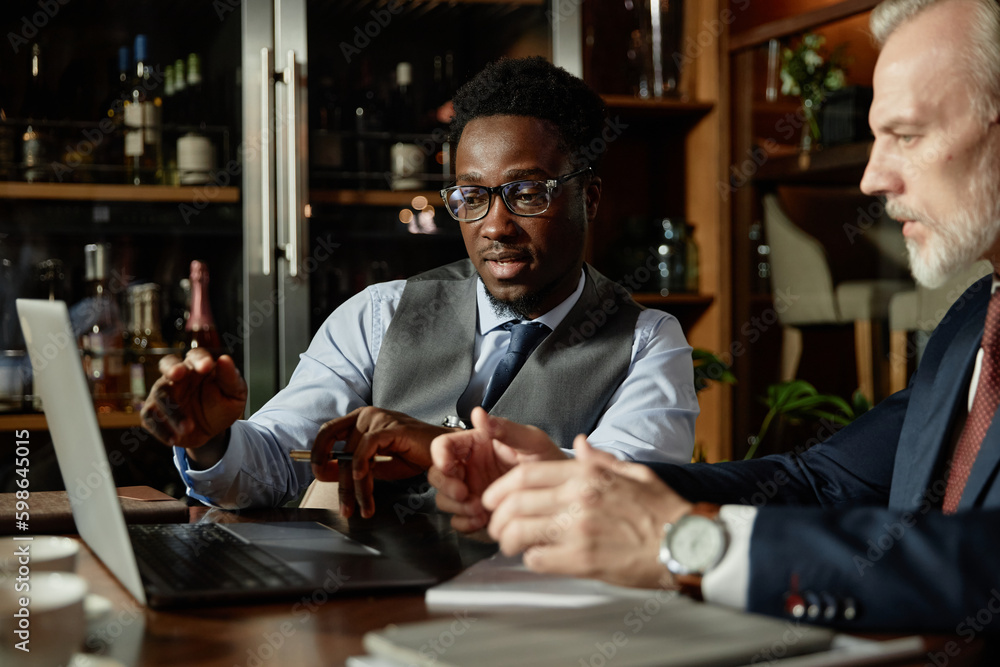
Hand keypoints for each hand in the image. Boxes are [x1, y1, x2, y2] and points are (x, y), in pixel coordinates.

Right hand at [140, 349, 247, 467]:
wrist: (213, 430)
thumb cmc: (224, 404)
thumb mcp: (235, 393)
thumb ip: (230, 377)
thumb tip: (224, 358)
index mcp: (198, 366)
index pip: (196, 355)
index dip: (200, 359)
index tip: (207, 366)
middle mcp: (178, 376)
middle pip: (167, 364)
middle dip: (171, 368)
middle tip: (177, 374)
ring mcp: (164, 393)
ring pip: (160, 395)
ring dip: (173, 411)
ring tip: (189, 427)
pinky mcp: (154, 413)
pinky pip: (150, 417)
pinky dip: (161, 429)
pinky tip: (175, 438)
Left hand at [310, 407, 454, 518]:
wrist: (444, 454)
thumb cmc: (413, 456)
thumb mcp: (376, 464)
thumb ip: (351, 466)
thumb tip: (324, 472)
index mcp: (361, 419)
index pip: (328, 431)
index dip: (317, 452)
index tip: (317, 473)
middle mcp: (367, 415)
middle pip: (341, 451)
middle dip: (342, 484)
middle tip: (345, 507)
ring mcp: (379, 419)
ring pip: (354, 455)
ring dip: (357, 487)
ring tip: (363, 506)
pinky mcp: (392, 427)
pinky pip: (367, 447)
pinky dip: (362, 466)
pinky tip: (365, 483)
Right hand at [428, 407, 566, 532]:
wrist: (562, 493)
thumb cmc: (549, 460)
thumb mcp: (532, 441)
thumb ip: (505, 428)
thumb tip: (479, 414)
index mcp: (477, 444)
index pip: (444, 445)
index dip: (440, 455)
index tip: (449, 466)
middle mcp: (470, 467)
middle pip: (437, 474)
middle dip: (446, 486)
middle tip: (464, 493)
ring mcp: (471, 491)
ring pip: (444, 499)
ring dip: (457, 506)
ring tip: (480, 509)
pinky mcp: (476, 513)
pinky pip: (458, 520)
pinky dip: (465, 522)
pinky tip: (482, 520)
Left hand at [482, 435, 692, 588]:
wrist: (687, 543)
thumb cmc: (663, 510)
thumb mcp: (634, 472)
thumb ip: (601, 459)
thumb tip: (581, 445)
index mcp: (587, 475)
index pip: (526, 474)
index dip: (501, 487)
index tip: (493, 498)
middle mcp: (578, 499)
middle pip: (516, 503)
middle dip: (497, 516)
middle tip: (495, 525)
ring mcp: (578, 530)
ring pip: (520, 532)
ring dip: (508, 540)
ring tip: (510, 545)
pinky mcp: (582, 560)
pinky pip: (539, 559)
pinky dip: (531, 560)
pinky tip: (537, 558)